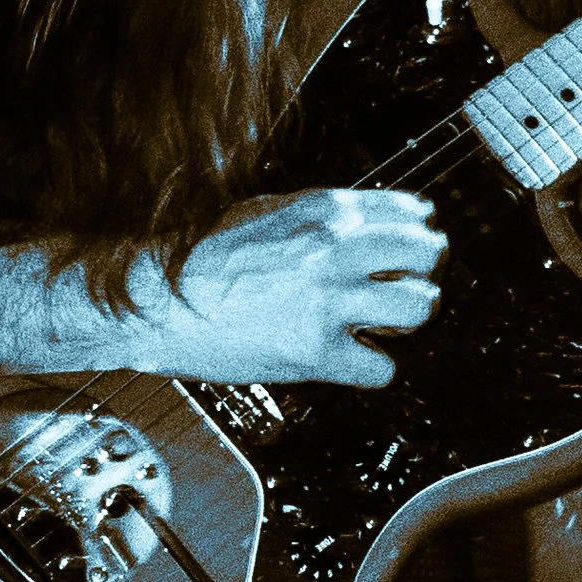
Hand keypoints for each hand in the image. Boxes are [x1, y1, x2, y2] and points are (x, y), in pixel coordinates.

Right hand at [139, 188, 444, 387]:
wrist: (153, 299)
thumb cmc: (198, 256)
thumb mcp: (266, 212)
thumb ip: (323, 216)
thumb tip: (371, 218)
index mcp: (324, 213)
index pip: (410, 212)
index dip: (416, 234)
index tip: (412, 248)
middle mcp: (334, 251)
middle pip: (429, 255)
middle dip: (423, 272)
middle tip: (404, 286)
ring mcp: (327, 302)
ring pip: (419, 308)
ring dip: (407, 319)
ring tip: (383, 324)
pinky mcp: (314, 352)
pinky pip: (382, 369)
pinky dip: (372, 369)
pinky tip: (352, 360)